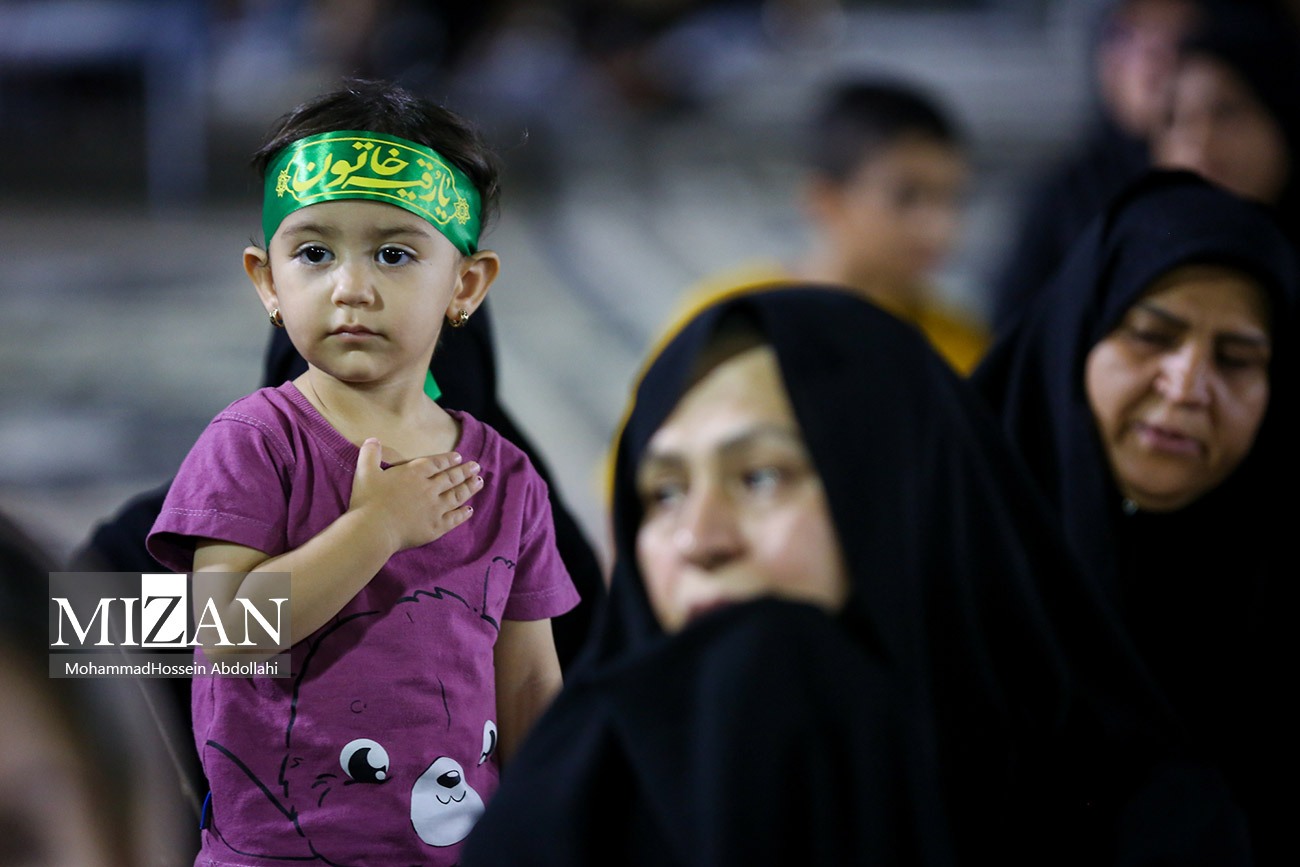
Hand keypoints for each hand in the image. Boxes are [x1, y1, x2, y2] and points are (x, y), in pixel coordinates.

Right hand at [349, 437, 482, 552]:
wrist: (373, 529)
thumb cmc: (368, 500)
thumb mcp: (365, 472)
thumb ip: (370, 454)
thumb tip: (373, 439)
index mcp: (414, 473)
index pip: (436, 463)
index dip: (448, 460)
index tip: (459, 457)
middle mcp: (429, 488)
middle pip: (451, 478)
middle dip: (465, 471)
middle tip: (476, 467)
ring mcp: (435, 508)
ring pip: (457, 495)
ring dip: (469, 488)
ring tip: (479, 482)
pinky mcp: (435, 527)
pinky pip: (454, 519)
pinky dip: (463, 514)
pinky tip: (469, 510)